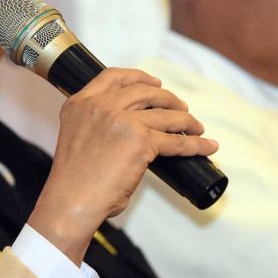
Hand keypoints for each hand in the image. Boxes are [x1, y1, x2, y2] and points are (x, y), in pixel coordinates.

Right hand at [31, 68, 217, 263]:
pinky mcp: (141, 141)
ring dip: (186, 121)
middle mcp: (100, 106)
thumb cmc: (73, 180)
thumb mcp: (77, 136)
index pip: (112, 76)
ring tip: (196, 127)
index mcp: (80, 103)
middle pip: (144, 92)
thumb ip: (98, 124)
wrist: (71, 201)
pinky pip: (176, 142)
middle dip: (168, 98)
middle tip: (180, 108)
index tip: (154, 82)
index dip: (138, 77)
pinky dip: (196, 144)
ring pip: (165, 115)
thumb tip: (131, 129)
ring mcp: (122, 121)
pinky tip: (206, 146)